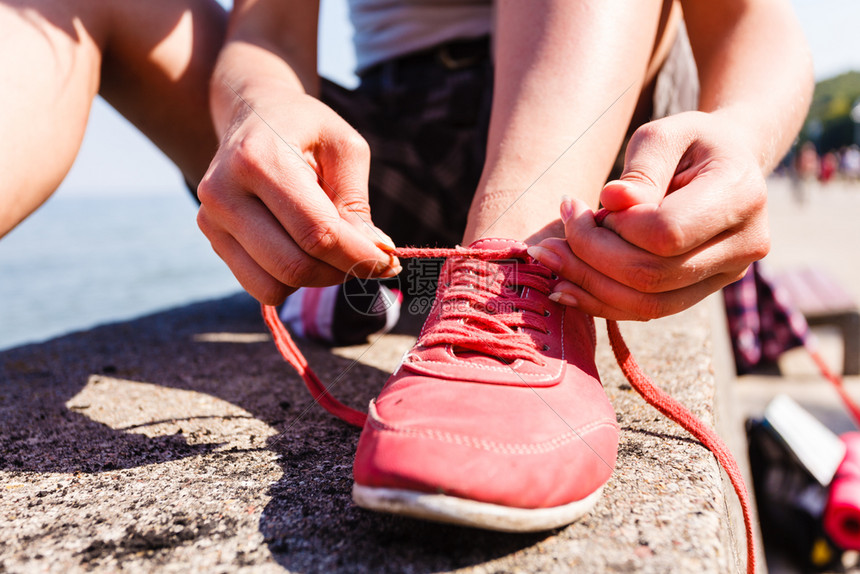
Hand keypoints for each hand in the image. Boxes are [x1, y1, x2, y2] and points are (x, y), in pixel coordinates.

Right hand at [197, 92, 398, 304]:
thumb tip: (376, 255)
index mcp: (259, 160)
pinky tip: (305, 251)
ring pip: (275, 286)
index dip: (360, 257)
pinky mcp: (212, 239)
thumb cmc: (306, 128)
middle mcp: (224, 193)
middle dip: (341, 271)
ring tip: (334, 250)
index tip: (390, 262)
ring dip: (317, 279)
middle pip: (294, 266)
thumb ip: (357, 204)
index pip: (317, 234)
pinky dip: (292, 281)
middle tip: (368, 258)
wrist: (253, 113)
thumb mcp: (345, 149)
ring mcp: (212, 220)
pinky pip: (261, 287)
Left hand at [528, 111, 769, 320]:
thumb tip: (612, 202)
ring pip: (648, 304)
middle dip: (591, 257)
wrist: (728, 163)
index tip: (594, 205)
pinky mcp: (701, 291)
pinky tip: (565, 286)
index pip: (667, 233)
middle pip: (653, 275)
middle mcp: (745, 244)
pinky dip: (601, 302)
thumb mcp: (664, 135)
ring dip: (588, 285)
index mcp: (740, 195)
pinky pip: (648, 312)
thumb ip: (641, 169)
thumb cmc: (690, 142)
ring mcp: (726, 275)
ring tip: (549, 258)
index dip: (619, 227)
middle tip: (555, 232)